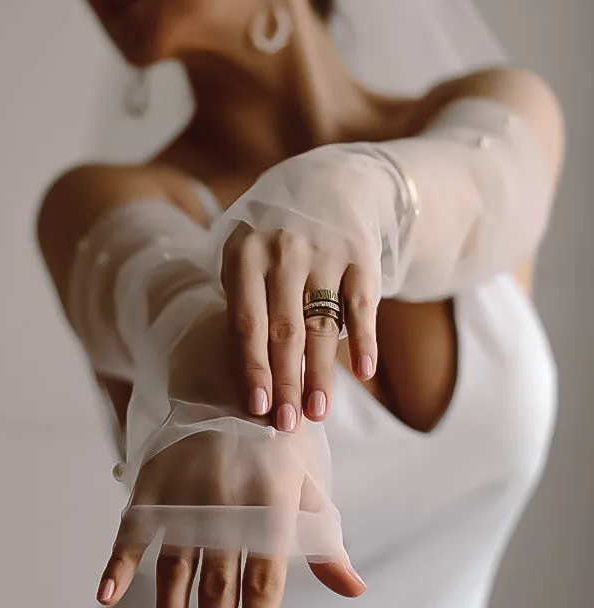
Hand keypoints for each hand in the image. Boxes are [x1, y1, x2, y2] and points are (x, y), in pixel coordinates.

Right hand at [95, 314, 365, 607]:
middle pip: (220, 584)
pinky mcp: (154, 480)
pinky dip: (118, 562)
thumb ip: (322, 537)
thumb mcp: (305, 479)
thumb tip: (353, 589)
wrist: (229, 373)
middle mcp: (228, 500)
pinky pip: (132, 528)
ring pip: (176, 568)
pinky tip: (107, 597)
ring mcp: (186, 490)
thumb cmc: (277, 436)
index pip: (265, 578)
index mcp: (272, 500)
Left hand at [221, 223, 377, 431]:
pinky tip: (363, 373)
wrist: (329, 182)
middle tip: (286, 425)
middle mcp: (283, 252)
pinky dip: (364, 339)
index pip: (247, 322)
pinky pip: (361, 304)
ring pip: (322, 324)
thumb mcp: (246, 253)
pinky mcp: (360, 255)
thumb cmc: (274, 236)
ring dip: (320, 373)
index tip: (256, 408)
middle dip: (286, 382)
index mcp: (245, 255)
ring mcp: (324, 253)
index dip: (252, 367)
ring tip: (317, 413)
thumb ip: (244, 303)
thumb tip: (249, 373)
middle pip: (285, 331)